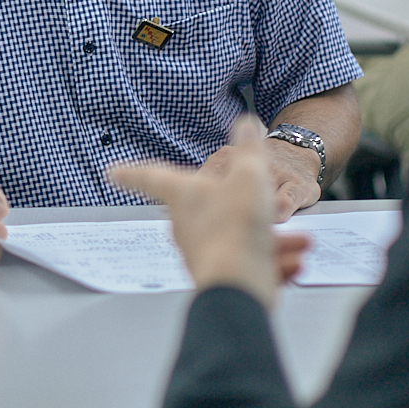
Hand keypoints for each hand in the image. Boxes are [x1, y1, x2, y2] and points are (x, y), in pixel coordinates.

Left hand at [106, 117, 300, 305]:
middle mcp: (187, 225)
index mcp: (183, 195)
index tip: (112, 173)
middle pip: (206, 208)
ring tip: (296, 242)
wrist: (240, 284)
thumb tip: (246, 123)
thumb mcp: (251, 174)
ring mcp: (204, 253)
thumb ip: (250, 148)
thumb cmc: (237, 225)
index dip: (132, 172)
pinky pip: (250, 262)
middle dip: (239, 206)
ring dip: (270, 239)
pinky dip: (273, 260)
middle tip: (256, 202)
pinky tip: (293, 261)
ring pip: (240, 237)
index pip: (151, 176)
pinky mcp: (222, 277)